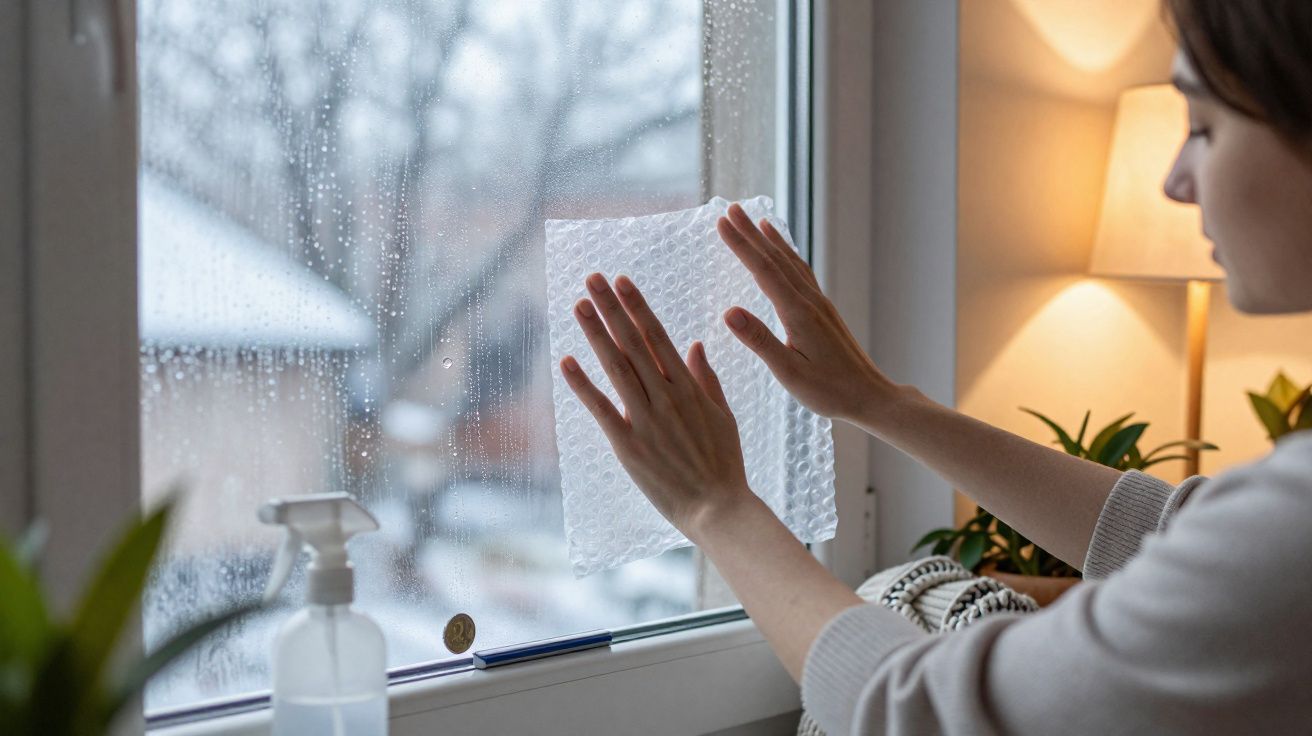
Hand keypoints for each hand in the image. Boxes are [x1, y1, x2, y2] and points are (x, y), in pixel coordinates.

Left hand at [560, 273, 757, 536]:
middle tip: (592, 278)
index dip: (637, 307)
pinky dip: (583, 384)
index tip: (622, 281)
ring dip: (596, 334)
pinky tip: (567, 360)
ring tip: (579, 305)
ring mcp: (646, 420)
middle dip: (612, 308)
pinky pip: (601, 409)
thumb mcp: (724, 415)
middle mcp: (666, 397)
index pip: (658, 336)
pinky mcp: (628, 445)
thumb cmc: (724, 464)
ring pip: (616, 368)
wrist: (717, 508)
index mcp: (689, 387)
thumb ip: (707, 378)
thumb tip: (694, 344)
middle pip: (633, 343)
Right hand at [717, 203, 895, 423]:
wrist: (869, 396)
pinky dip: (789, 255)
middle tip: (730, 208)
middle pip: (775, 259)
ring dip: (770, 240)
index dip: (741, 245)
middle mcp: (809, 301)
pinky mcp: (824, 311)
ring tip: (755, 220)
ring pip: (790, 262)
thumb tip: (728, 312)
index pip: (763, 271)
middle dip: (750, 233)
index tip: (721, 223)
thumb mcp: (788, 371)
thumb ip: (759, 340)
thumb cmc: (828, 391)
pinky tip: (784, 252)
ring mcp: (819, 303)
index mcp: (798, 314)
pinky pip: (802, 272)